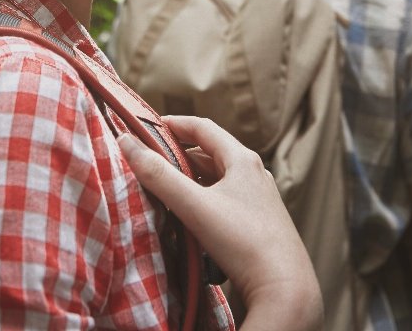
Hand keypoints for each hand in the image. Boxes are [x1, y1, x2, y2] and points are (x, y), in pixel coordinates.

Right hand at [118, 115, 321, 330]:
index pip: (204, 128)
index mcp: (243, 160)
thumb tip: (126, 142)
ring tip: (168, 189)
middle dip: (180, 154)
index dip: (175, 124)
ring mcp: (261, 199)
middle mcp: (256, 174)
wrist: (284, 288)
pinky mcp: (262, 223)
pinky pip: (228, 201)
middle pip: (212, 153)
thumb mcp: (194, 205)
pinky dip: (207, 200)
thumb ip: (159, 175)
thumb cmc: (242, 242)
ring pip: (220, 179)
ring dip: (194, 179)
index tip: (150, 126)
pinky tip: (194, 218)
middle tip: (153, 160)